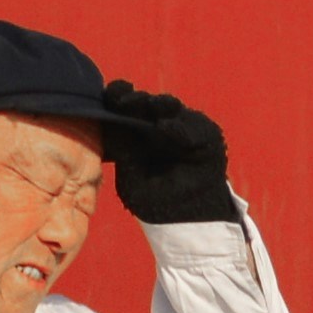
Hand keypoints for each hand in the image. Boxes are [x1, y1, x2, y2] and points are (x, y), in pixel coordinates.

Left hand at [96, 82, 233, 225]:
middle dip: (134, 99)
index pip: (122, 106)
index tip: (109, 96)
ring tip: (150, 105)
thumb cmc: (154, 198)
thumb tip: (112, 128)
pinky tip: (167, 128)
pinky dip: (180, 129)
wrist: (186, 216)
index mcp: (134, 131)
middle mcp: (156, 122)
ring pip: (169, 107)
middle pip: (144, 102)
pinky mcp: (204, 133)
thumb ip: (123, 155)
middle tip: (125, 100)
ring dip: (158, 105)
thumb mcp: (131, 181)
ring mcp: (181, 124)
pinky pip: (194, 128)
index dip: (115, 97)